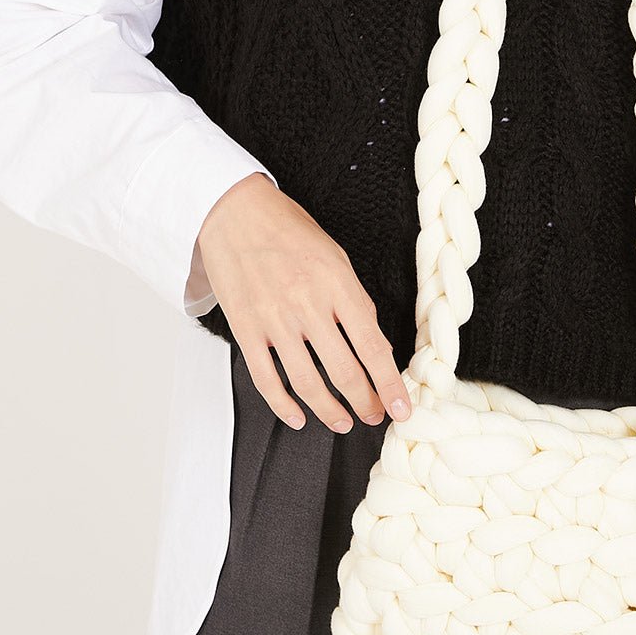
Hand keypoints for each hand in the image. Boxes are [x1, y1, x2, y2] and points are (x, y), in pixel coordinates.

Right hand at [195, 173, 413, 433]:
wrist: (233, 212)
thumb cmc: (288, 231)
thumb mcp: (335, 258)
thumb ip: (355, 302)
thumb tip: (375, 347)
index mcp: (337, 284)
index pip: (373, 346)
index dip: (390, 384)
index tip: (402, 408)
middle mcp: (307, 305)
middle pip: (344, 371)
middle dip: (365, 403)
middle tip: (375, 416)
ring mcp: (274, 320)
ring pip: (307, 383)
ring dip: (329, 411)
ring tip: (343, 422)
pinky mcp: (246, 330)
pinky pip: (266, 379)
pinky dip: (283, 405)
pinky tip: (297, 417)